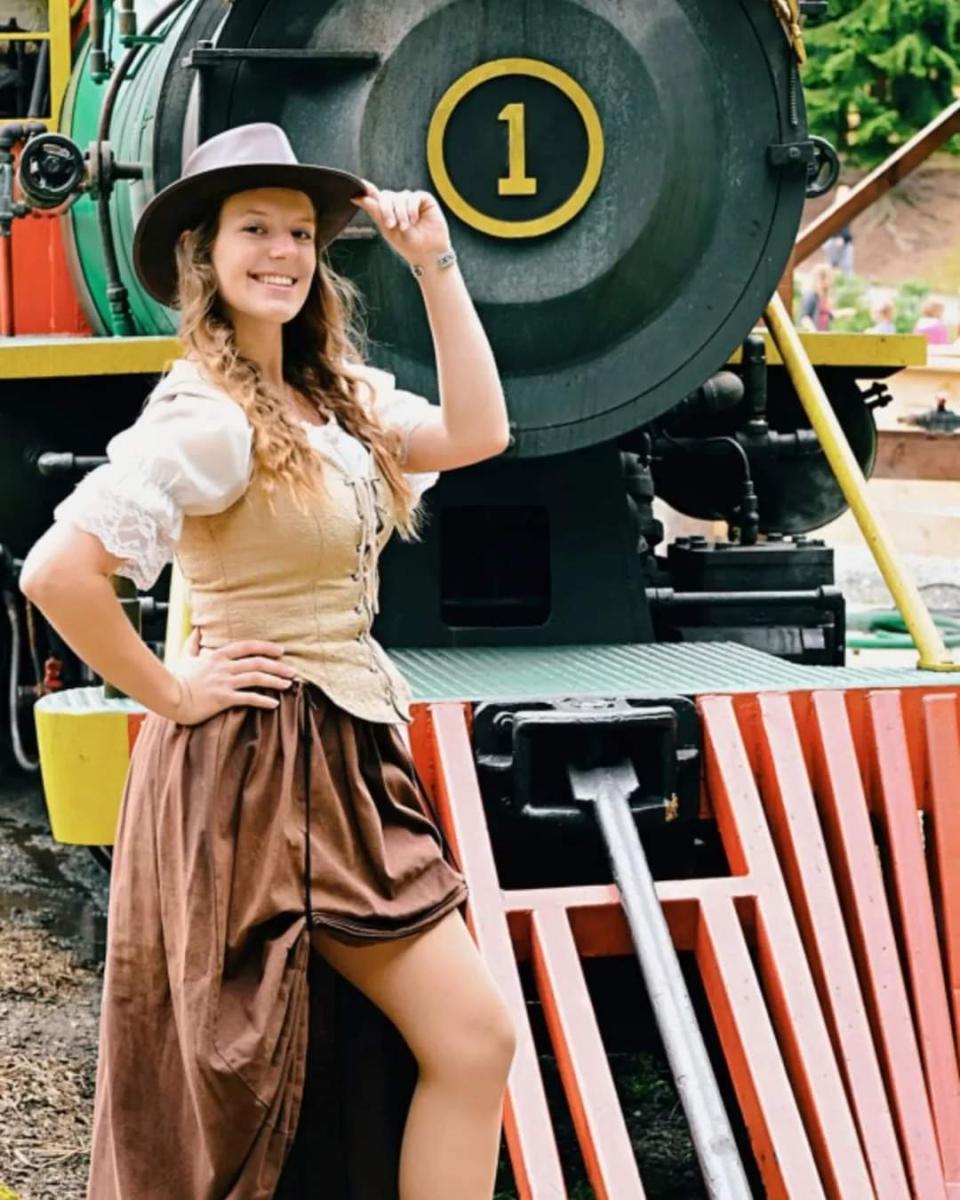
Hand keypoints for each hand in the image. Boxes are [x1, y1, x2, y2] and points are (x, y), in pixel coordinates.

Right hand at [166, 629, 296, 724]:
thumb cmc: (176, 677)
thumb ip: (193, 642)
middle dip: (278, 666)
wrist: (168, 695)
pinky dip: (263, 701)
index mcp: (218, 656)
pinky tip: (274, 704)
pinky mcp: (224, 698)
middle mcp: (224, 667)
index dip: (266, 647)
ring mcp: (225, 682)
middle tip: (292, 670)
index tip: (281, 651)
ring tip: (288, 685)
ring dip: (275, 681)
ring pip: (257, 678)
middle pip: (257, 662)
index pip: (247, 647)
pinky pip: (248, 698)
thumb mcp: (185, 656)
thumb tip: (197, 628)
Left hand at [350, 182, 451, 265]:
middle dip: (387, 210)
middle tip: (391, 225)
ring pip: (399, 197)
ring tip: (406, 228)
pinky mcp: (424, 199)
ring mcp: (411, 200)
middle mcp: (398, 203)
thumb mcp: (388, 230)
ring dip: (401, 213)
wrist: (428, 254)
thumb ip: (376, 212)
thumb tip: (359, 197)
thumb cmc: (408, 245)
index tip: (358, 190)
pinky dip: (412, 209)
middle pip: (386, 196)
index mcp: (387, 211)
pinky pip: (413, 197)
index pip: (375, 197)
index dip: (366, 190)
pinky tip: (414, 220)